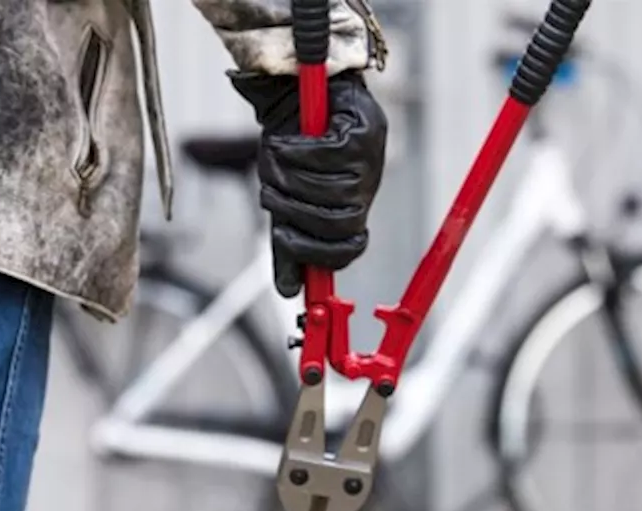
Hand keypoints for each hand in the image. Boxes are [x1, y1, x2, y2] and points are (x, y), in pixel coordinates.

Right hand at [230, 70, 387, 297]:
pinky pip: (326, 155)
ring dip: (290, 176)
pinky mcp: (364, 130)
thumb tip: (288, 292)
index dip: (319, 254)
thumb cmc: (291, 144)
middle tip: (270, 193)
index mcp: (351, 206)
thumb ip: (288, 241)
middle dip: (295, 212)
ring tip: (274, 159)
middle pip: (337, 222)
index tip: (287, 240)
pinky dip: (296, 150)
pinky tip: (284, 140)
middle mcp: (367, 185)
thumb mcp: (286, 197)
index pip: (349, 248)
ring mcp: (371, 159)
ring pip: (329, 189)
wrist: (295, 87)